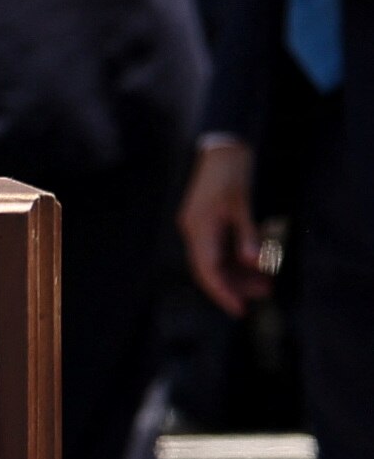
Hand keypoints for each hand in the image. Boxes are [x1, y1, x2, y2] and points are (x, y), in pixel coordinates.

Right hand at [178, 140, 269, 316]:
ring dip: (237, 273)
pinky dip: (234, 259)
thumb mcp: (243, 204)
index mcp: (199, 227)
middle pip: (209, 269)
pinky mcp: (204, 222)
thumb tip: (252, 262)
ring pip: (214, 260)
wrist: (219, 149)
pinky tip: (254, 263)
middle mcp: (193, 230)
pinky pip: (217, 249)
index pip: (207, 270)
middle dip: (234, 285)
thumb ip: (247, 234)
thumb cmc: (231, 174)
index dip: (223, 292)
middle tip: (262, 295)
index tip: (239, 310)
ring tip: (265, 281)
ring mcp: (197, 226)